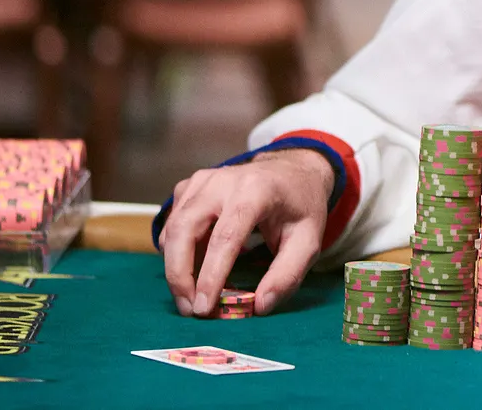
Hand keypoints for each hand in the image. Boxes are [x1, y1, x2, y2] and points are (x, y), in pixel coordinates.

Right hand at [159, 148, 334, 317]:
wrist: (293, 171)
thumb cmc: (300, 207)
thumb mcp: (309, 241)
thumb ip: (287, 275)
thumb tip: (259, 306)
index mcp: (256, 190)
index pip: (225, 236)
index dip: (211, 275)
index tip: (203, 308)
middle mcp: (224, 181)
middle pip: (186, 229)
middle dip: (180, 275)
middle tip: (189, 310)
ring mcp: (203, 181)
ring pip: (173, 228)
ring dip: (174, 267)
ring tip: (189, 298)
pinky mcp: (191, 187)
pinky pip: (173, 223)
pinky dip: (175, 251)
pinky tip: (191, 269)